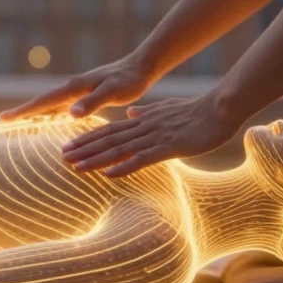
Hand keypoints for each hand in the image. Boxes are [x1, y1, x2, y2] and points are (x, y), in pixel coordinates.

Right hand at [0, 54, 154, 120]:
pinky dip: (51, 111)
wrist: (140, 68)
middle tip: (3, 120)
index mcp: (74, 88)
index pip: (43, 102)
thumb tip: (70, 114)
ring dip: (35, 111)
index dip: (24, 111)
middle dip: (23, 111)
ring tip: (19, 120)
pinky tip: (50, 119)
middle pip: (42, 101)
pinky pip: (62, 105)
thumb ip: (92, 102)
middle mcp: (71, 88)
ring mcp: (77, 91)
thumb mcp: (112, 92)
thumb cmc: (128, 81)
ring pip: (50, 103)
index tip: (3, 118)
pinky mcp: (84, 94)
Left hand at [60, 94, 242, 176]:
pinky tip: (108, 174)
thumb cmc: (197, 112)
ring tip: (76, 167)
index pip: (109, 130)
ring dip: (96, 159)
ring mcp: (155, 137)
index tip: (69, 146)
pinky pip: (142, 159)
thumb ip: (146, 112)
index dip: (88, 139)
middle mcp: (143, 127)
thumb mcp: (166, 109)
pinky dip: (124, 167)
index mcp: (142, 120)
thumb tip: (131, 112)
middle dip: (84, 149)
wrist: (220, 108)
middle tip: (62, 157)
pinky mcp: (169, 147)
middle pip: (108, 139)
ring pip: (119, 150)